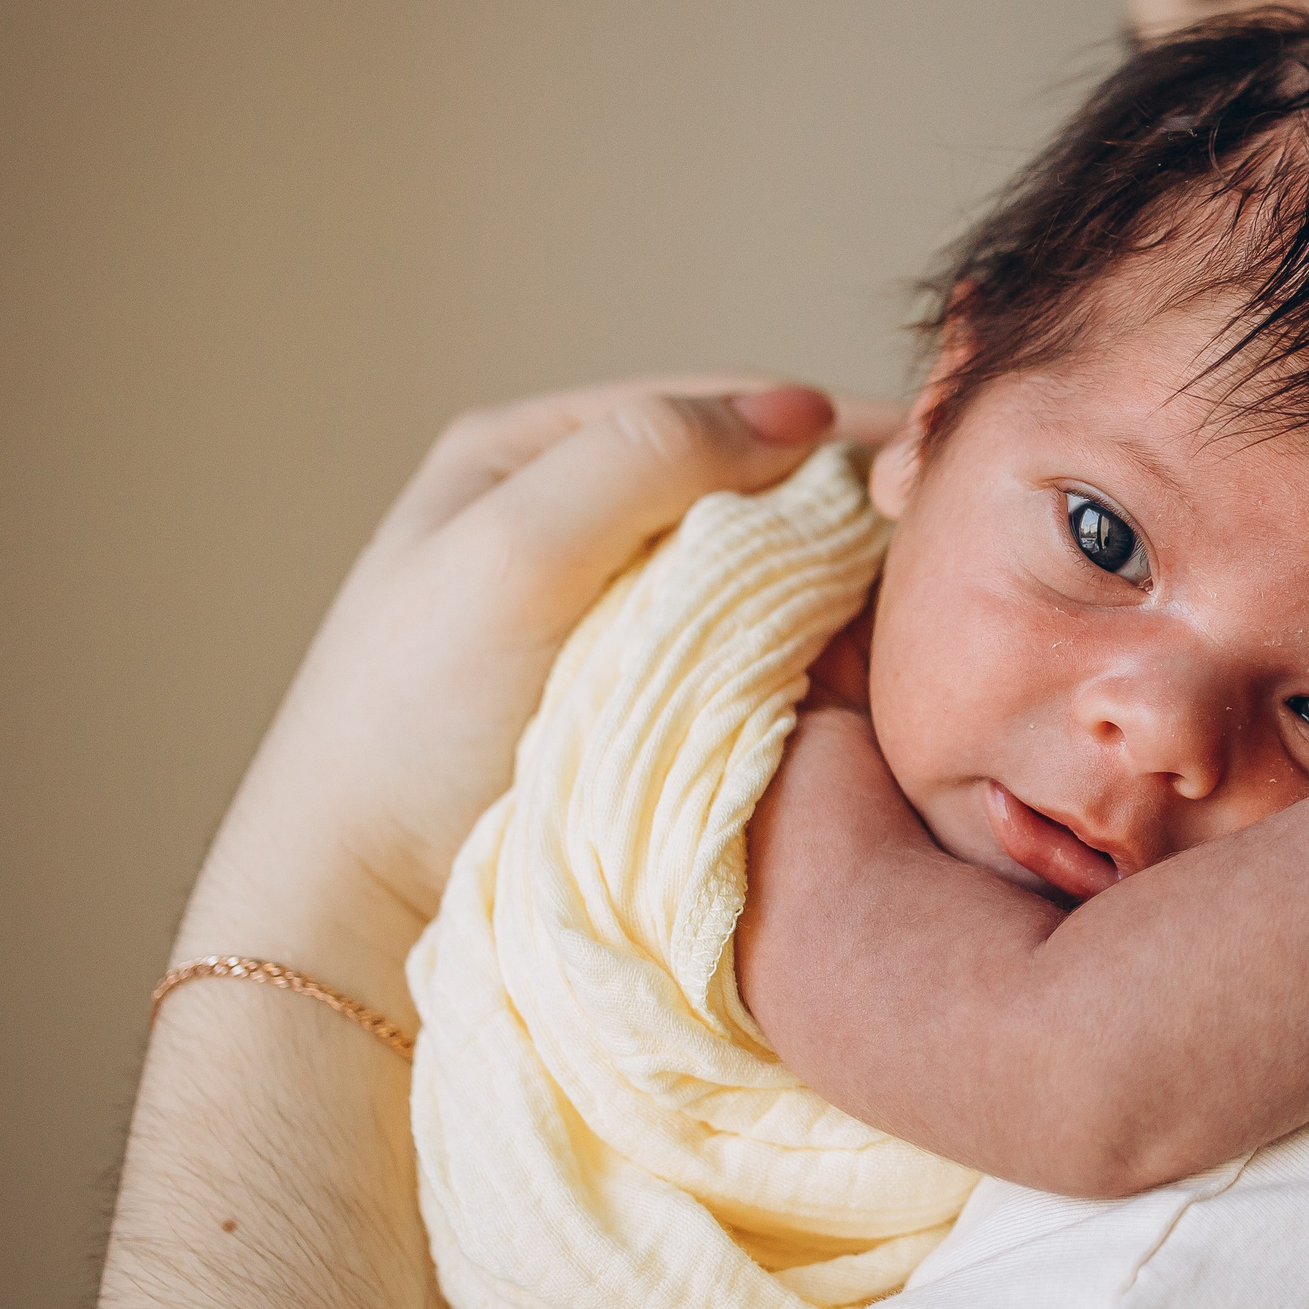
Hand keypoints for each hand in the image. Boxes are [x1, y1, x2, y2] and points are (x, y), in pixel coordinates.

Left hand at [185, 378, 881, 972]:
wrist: (366, 900)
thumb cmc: (414, 720)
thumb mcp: (516, 552)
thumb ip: (644, 459)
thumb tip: (798, 412)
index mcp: (531, 457)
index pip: (709, 407)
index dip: (821, 427)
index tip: (927, 460)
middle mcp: (575, 522)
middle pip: (742, 486)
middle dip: (839, 504)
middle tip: (941, 536)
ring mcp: (611, 618)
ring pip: (755, 571)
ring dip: (834, 582)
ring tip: (920, 600)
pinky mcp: (639, 703)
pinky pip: (749, 649)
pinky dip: (810, 650)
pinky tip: (863, 667)